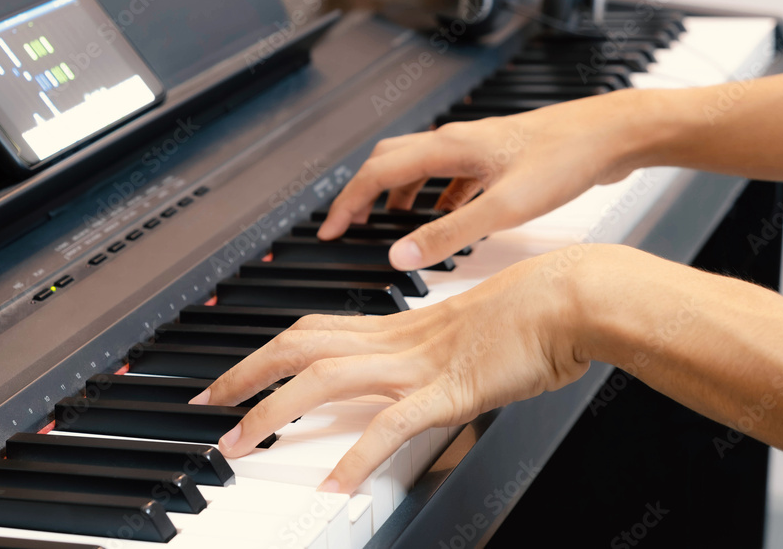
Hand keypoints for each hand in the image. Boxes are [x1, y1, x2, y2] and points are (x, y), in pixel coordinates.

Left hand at [189, 246, 599, 493]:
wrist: (573, 297)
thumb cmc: (533, 311)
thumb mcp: (468, 336)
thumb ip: (432, 359)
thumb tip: (412, 384)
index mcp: (401, 328)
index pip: (314, 332)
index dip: (266, 350)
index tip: (237, 372)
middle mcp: (399, 341)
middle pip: (300, 346)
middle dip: (246, 373)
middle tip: (208, 403)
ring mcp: (421, 364)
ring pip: (326, 379)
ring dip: (274, 412)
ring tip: (239, 444)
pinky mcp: (451, 390)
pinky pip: (392, 425)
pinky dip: (357, 454)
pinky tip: (334, 484)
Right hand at [316, 91, 644, 269]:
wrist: (612, 135)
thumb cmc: (566, 159)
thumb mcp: (503, 207)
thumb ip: (448, 232)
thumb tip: (400, 255)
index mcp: (448, 147)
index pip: (377, 172)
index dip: (347, 203)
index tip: (330, 229)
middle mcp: (456, 141)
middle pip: (390, 161)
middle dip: (364, 193)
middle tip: (350, 224)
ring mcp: (477, 147)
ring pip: (420, 166)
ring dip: (398, 194)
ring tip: (391, 225)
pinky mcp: (497, 157)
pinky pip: (451, 174)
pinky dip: (435, 196)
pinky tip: (447, 216)